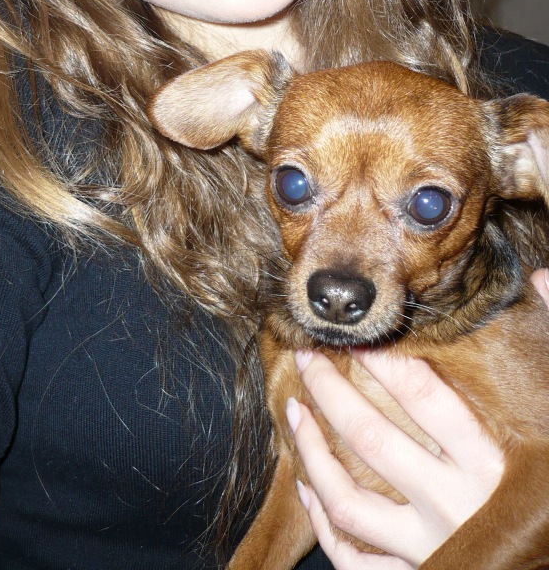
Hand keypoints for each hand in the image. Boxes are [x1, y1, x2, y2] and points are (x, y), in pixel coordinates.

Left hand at [288, 270, 548, 569]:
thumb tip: (545, 276)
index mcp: (492, 463)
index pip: (425, 397)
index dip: (384, 359)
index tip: (357, 332)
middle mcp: (457, 505)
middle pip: (373, 437)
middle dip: (331, 388)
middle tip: (306, 352)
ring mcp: (431, 545)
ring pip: (349, 497)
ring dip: (313, 450)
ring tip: (296, 407)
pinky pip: (353, 555)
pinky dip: (323, 519)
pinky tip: (306, 484)